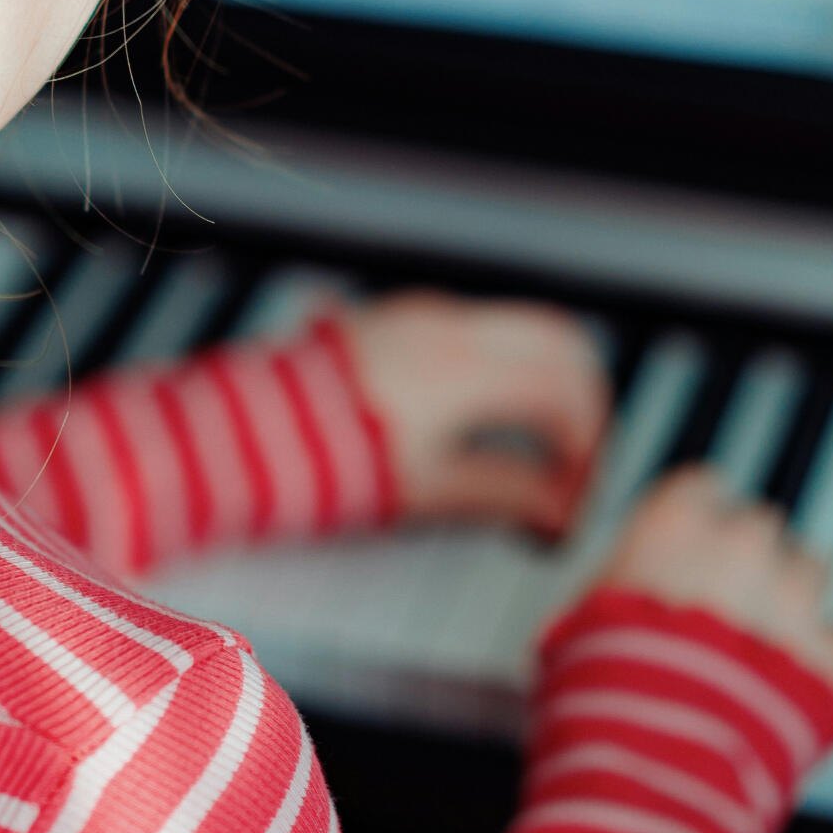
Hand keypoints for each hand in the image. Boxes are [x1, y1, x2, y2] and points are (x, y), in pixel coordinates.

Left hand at [340, 290, 609, 537]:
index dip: (589, 451)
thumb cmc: (328, 465)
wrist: (243, 431)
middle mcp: (453, 326)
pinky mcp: (399, 322)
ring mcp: (425, 316)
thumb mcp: (425, 492)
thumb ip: (504, 495)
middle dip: (582, 406)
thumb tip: (560, 515)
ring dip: (546, 384)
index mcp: (467, 366)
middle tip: (578, 468)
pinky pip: (480, 331)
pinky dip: (507, 369)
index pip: (569, 393)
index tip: (576, 501)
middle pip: (562, 345)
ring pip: (523, 330)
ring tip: (539, 453)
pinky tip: (491, 423)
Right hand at [597, 465, 832, 696]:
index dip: (697, 518)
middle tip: (724, 603)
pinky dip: (829, 662)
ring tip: (766, 643)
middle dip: (748, 560)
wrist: (648, 765)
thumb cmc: (599, 696)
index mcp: (673, 527)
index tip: (693, 539)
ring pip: (815, 570)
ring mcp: (793, 600)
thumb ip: (612, 595)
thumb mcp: (576, 624)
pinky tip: (798, 685)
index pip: (701, 486)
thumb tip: (606, 606)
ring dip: (794, 599)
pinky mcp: (832, 659)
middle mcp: (740, 547)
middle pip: (761, 525)